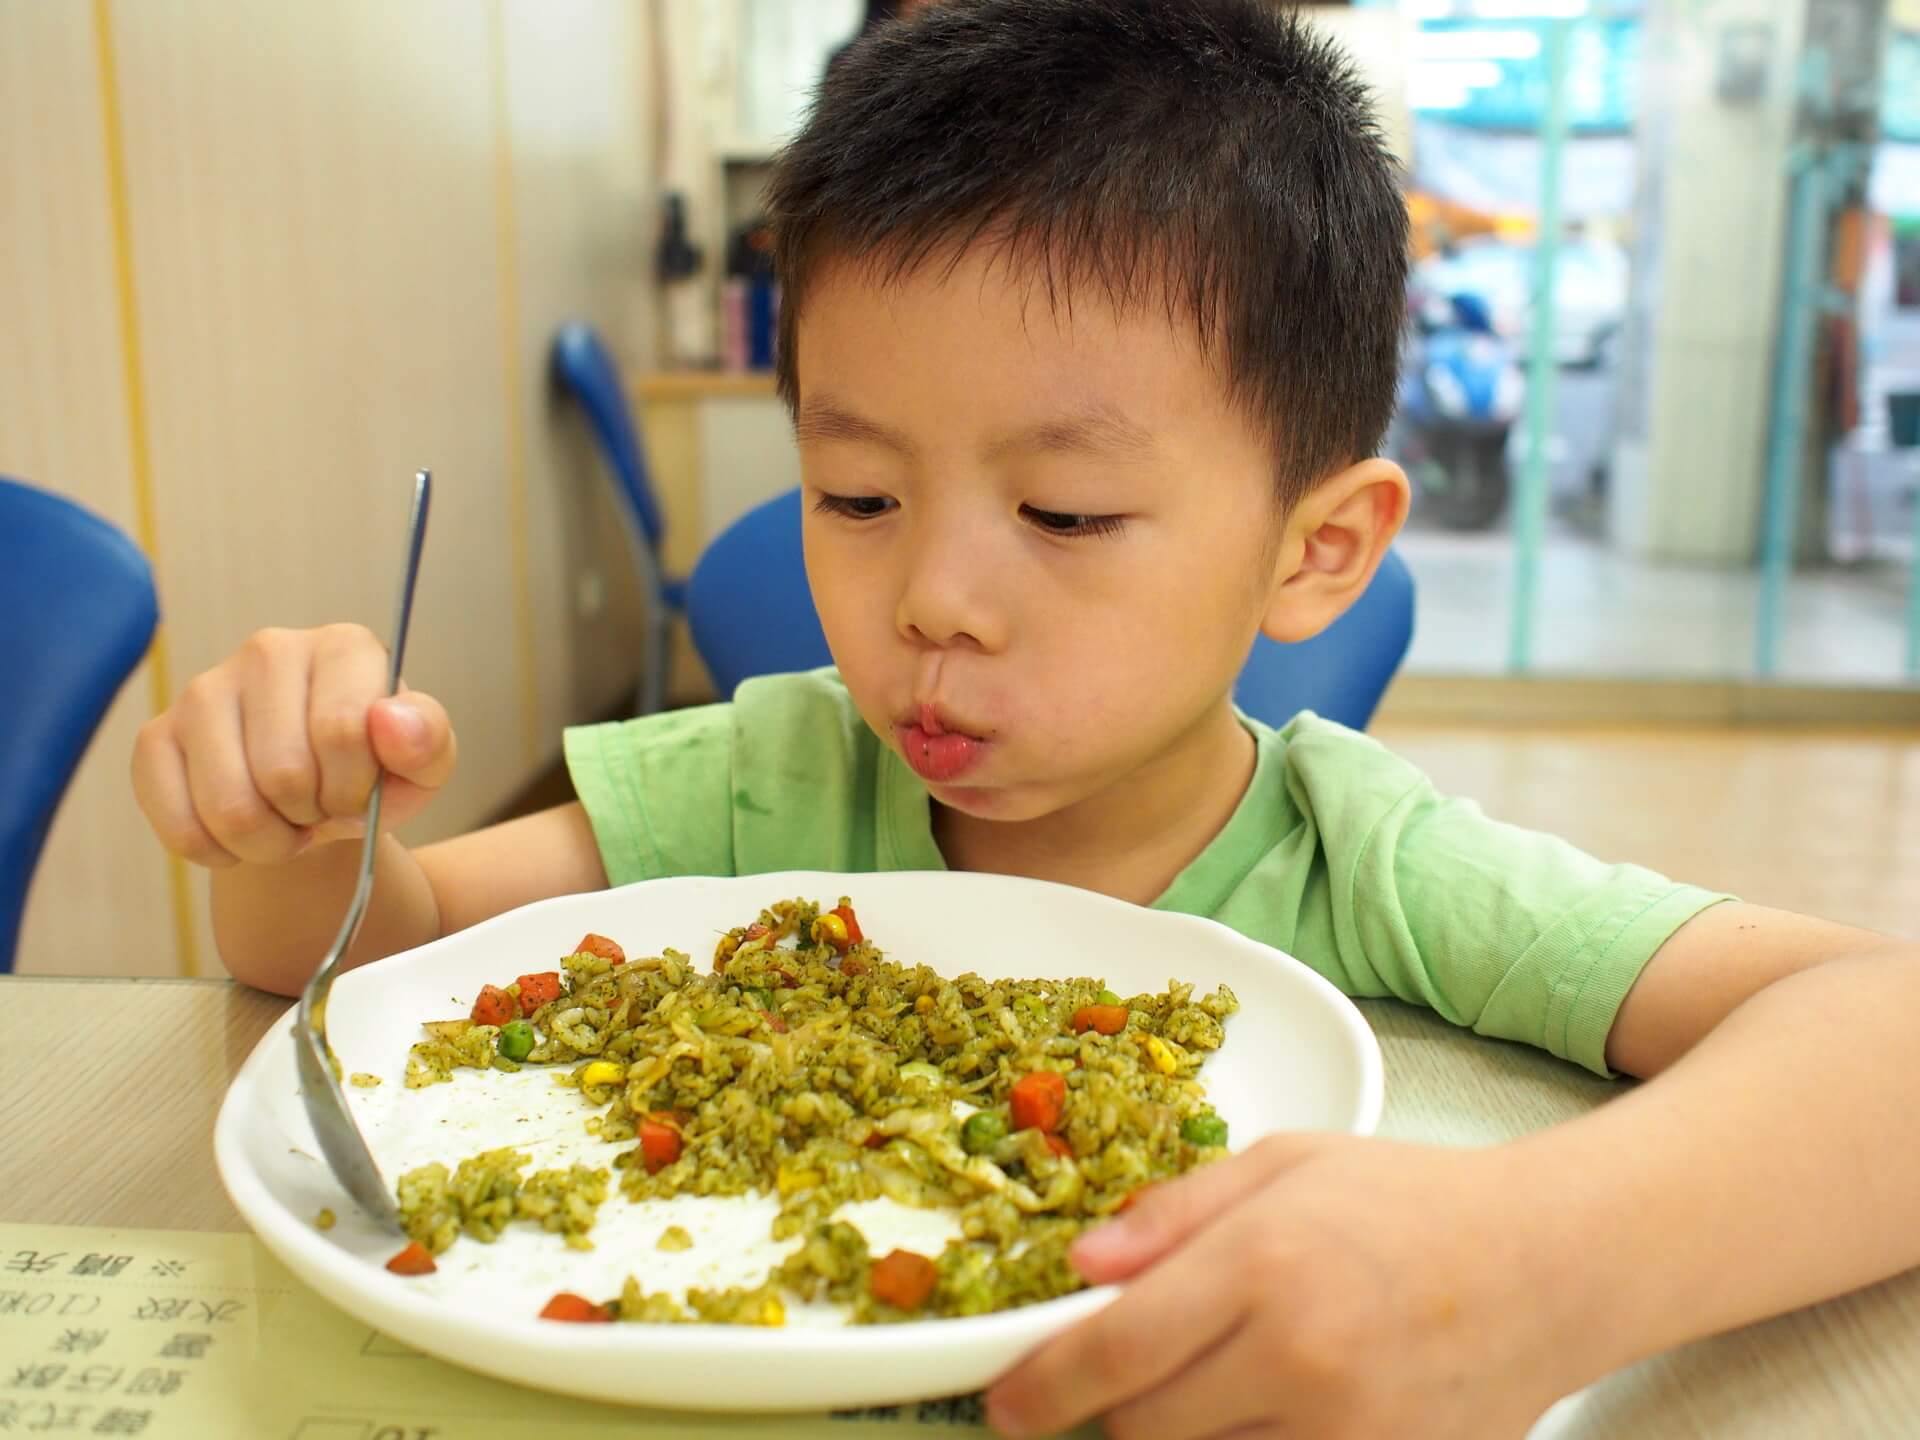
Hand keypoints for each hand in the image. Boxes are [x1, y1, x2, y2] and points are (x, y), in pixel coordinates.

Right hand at [133, 624, 456, 866]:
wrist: (316, 795)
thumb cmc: (374, 772)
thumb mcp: (422, 765)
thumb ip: (427, 741)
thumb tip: (392, 721)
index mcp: (343, 647)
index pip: (342, 731)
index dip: (355, 789)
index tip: (360, 794)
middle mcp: (268, 652)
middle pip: (284, 773)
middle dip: (313, 817)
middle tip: (322, 810)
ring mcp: (202, 690)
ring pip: (230, 807)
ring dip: (269, 842)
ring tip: (288, 822)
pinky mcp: (156, 738)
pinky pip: (182, 826)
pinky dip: (220, 852)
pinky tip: (242, 833)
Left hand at [986, 1134, 1588, 1439]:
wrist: (1548, 1264)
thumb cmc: (1406, 1201)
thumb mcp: (1283, 1166)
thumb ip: (1172, 1214)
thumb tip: (1079, 1265)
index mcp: (1263, 1265)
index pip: (1114, 1352)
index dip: (1041, 1388)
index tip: (1005, 1403)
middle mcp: (1300, 1359)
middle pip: (1143, 1429)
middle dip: (1114, 1407)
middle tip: (1128, 1372)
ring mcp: (1348, 1434)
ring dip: (1183, 1436)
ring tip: (1222, 1379)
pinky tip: (1267, 1411)